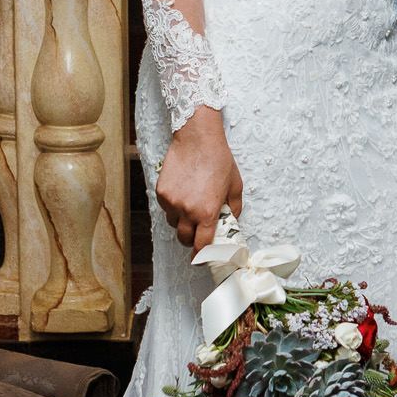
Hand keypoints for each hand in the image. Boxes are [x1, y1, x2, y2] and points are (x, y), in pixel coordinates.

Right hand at [155, 109, 242, 252]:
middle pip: (184, 238)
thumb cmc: (219, 160)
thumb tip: (229, 222)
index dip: (202, 255)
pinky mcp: (161, 192)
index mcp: (207, 212)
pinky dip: (173, 206)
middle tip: (197, 232)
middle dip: (191, 239)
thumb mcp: (235, 186)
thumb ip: (233, 209)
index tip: (202, 258)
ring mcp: (171, 201)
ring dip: (181, 221)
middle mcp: (187, 210)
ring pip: (173, 223)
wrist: (198, 138)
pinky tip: (183, 192)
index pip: (202, 245)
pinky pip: (166, 208)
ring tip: (191, 205)